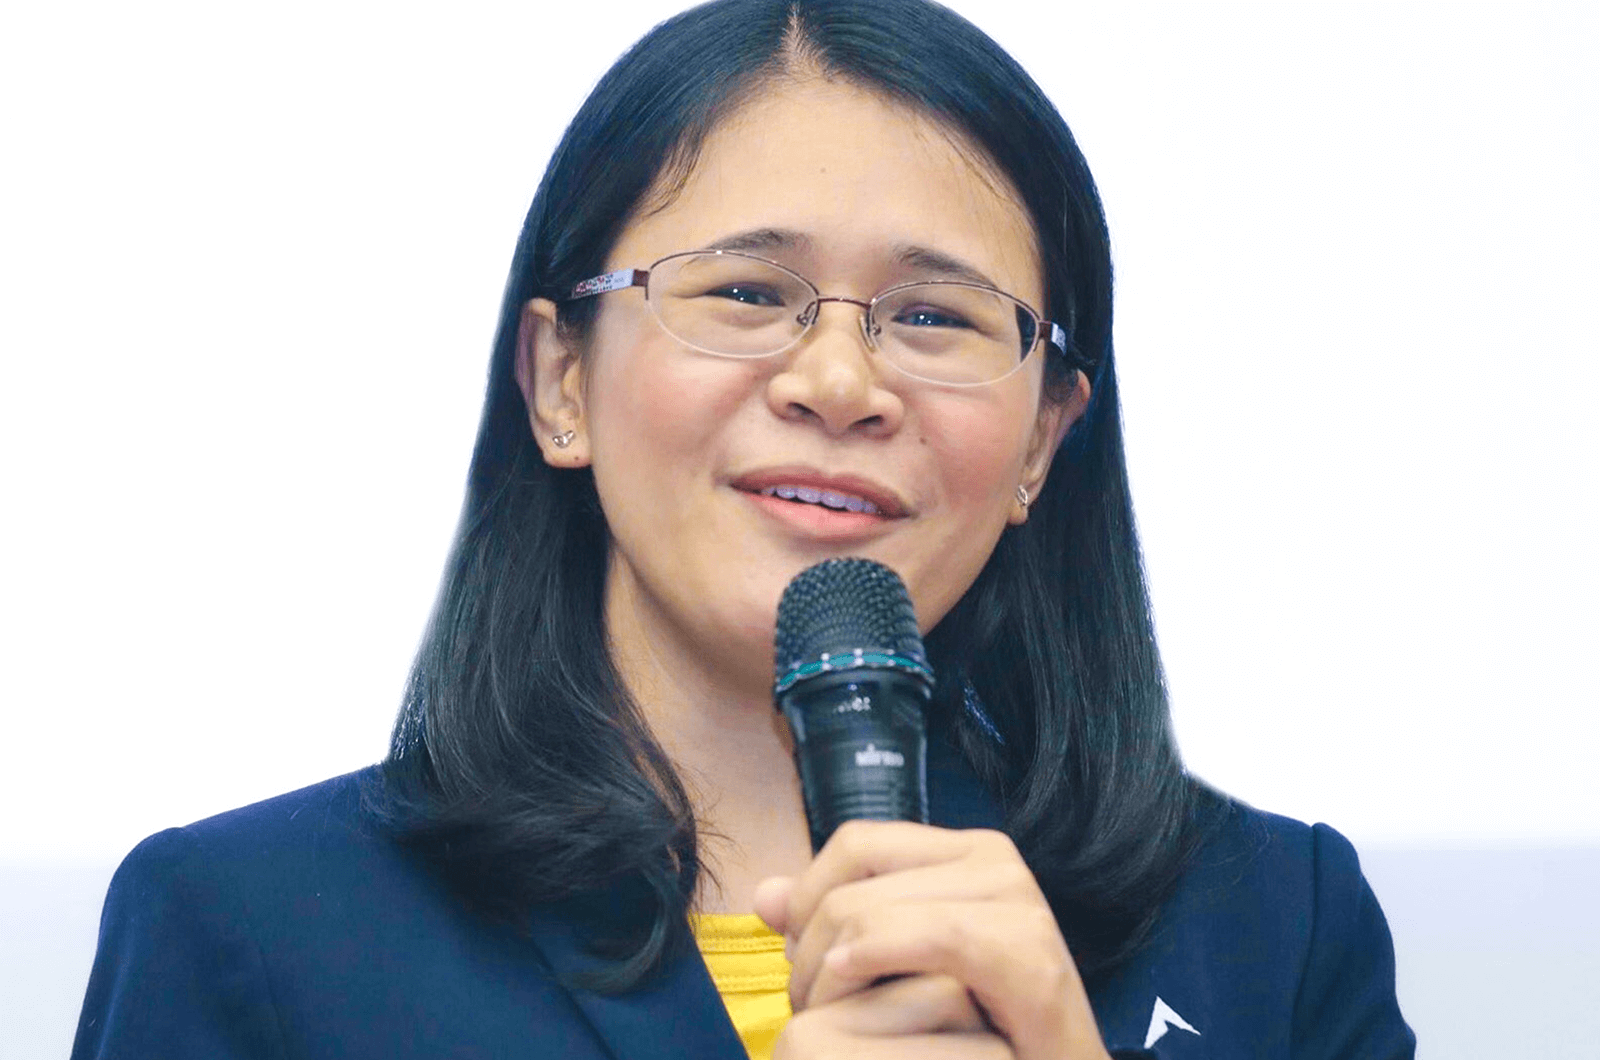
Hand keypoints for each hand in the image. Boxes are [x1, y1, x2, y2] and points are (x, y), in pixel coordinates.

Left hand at [753, 821, 1110, 1059]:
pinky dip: (881, 955)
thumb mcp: (893, 967)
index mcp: (964, 853)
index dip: (808, 896)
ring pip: (876, 908)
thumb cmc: (976, 1032)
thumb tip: (764, 894)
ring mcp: (1018, 903)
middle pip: (855, 877)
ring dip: (831, 969)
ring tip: (826, 1016)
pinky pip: (937, 936)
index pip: (854, 844)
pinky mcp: (1031, 957)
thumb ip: (832, 924)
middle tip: (808, 1003)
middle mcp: (995, 862)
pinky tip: (850, 985)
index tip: (797, 957)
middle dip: (811, 942)